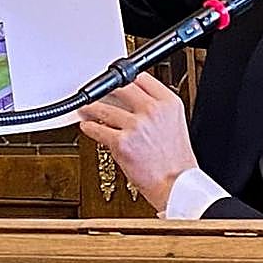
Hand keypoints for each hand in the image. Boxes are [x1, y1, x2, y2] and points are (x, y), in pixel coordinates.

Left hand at [79, 72, 197, 212]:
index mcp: (168, 103)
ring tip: (86, 108)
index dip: (126, 77)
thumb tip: (135, 101)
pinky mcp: (121, 142)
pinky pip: (97, 130)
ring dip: (91, 108)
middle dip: (106, 89)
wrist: (176, 185)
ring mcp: (135, 126)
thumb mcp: (175, 124)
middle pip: (121, 87)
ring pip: (104, 108)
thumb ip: (158, 109)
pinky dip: (89, 127)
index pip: (142, 78)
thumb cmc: (176, 160)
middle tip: (97, 90)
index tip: (116, 80)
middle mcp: (152, 111)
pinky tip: (87, 126)